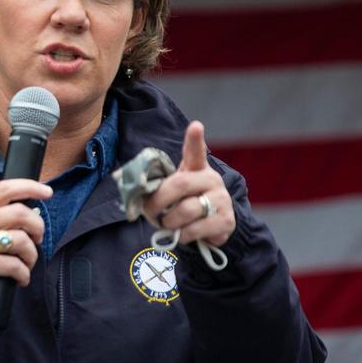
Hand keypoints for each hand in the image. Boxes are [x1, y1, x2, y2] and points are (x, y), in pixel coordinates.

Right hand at [0, 179, 51, 303]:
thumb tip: (28, 214)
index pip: (4, 188)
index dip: (30, 187)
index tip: (47, 192)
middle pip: (19, 213)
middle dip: (38, 226)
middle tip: (38, 238)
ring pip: (21, 240)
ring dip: (32, 255)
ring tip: (27, 263)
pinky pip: (14, 265)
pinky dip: (24, 274)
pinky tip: (20, 278)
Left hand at [140, 121, 235, 246]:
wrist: (211, 229)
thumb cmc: (186, 204)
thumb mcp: (173, 192)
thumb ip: (158, 187)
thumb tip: (136, 190)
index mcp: (197, 169)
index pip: (196, 151)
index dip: (195, 139)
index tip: (195, 126)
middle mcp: (212, 180)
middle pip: (180, 184)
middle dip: (158, 200)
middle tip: (149, 212)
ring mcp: (221, 200)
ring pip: (186, 210)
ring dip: (169, 221)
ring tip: (168, 224)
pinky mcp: (225, 221)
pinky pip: (194, 230)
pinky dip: (181, 235)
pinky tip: (183, 234)